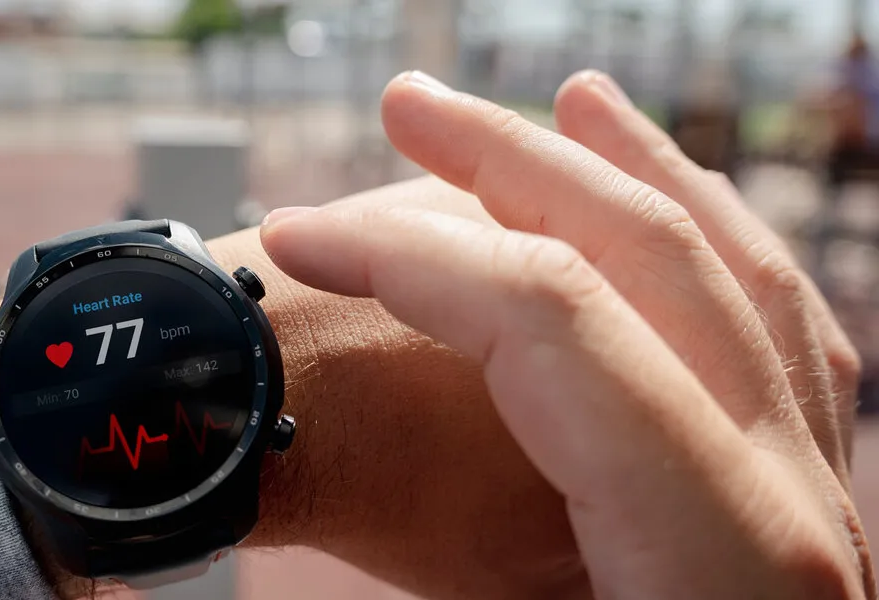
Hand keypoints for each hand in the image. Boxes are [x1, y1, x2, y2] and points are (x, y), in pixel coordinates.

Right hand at [260, 71, 873, 598]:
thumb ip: (409, 525)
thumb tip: (226, 450)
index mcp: (718, 554)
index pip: (557, 326)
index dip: (407, 256)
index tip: (290, 238)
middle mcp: (794, 511)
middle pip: (656, 266)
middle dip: (516, 165)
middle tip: (412, 108)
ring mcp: (817, 502)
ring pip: (748, 284)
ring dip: (644, 176)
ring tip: (578, 107)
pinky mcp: (797, 510)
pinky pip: (781, 343)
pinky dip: (720, 257)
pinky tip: (685, 222)